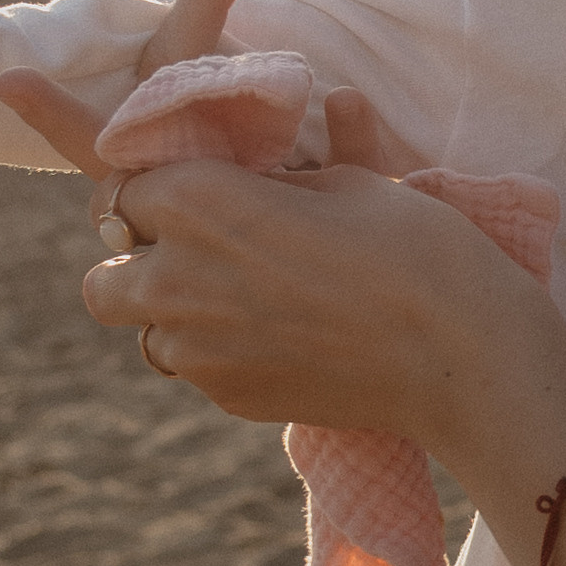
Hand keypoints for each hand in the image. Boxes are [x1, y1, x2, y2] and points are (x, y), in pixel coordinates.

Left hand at [78, 151, 540, 431]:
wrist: (461, 359)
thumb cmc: (416, 250)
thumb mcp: (347, 182)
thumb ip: (276, 174)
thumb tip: (256, 169)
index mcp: (198, 200)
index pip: (123, 185)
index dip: (159, 188)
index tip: (194, 193)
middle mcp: (175, 276)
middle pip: (103, 271)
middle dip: (137, 260)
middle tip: (197, 253)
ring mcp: (195, 348)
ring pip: (142, 328)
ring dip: (171, 313)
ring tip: (238, 300)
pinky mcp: (226, 396)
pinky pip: (192, 369)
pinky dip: (216, 353)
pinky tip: (280, 338)